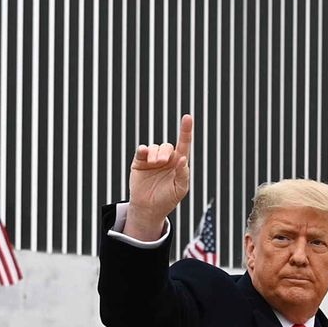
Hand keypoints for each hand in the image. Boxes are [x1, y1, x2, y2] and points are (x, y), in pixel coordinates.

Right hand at [125, 114, 192, 240]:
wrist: (149, 209)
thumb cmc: (168, 199)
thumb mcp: (180, 189)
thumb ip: (183, 174)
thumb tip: (183, 158)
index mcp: (178, 163)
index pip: (184, 144)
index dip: (186, 130)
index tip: (188, 117)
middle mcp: (166, 159)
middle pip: (167, 146)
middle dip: (165, 152)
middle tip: (162, 162)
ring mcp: (152, 160)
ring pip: (155, 147)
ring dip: (155, 154)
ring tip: (154, 164)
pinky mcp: (140, 162)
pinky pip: (141, 151)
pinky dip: (143, 150)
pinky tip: (144, 153)